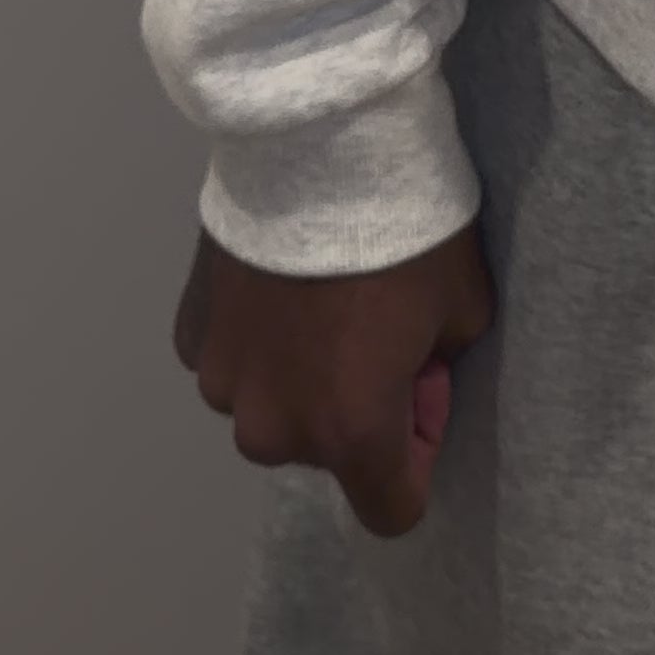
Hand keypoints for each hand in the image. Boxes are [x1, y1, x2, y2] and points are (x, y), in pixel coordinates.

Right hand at [173, 218, 494, 536]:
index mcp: (349, 434)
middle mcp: (274, 427)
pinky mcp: (189, 332)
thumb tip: (409, 373)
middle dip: (353, 406)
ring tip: (317, 296)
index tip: (421, 392)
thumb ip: (440, 366)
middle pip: (323, 450)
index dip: (416, 456)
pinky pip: (231, 358)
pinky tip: (276, 280)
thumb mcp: (465, 308)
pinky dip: (255, 335)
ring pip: (271, 404)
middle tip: (373, 326)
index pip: (390, 511)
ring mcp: (220, 381)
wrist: (320, 144)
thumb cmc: (407, 231)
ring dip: (296, 374)